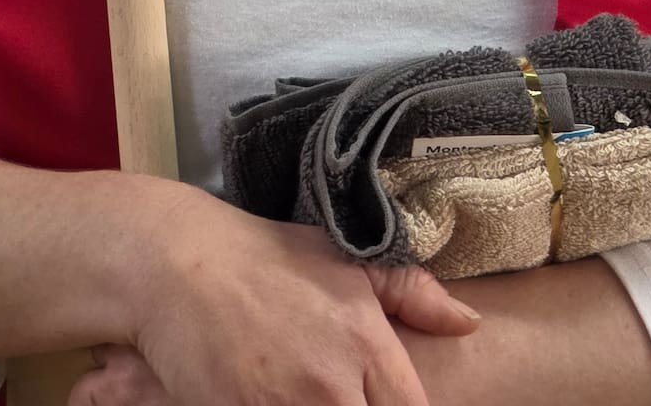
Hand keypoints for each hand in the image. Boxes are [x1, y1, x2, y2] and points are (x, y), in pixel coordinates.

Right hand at [104, 189, 479, 405]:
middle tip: (348, 398)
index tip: (388, 402)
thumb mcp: (345, 262)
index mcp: (366, 340)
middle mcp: (332, 383)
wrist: (180, 264)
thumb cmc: (266, 260)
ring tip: (314, 398)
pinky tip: (281, 404)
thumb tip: (469, 323)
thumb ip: (411, 292)